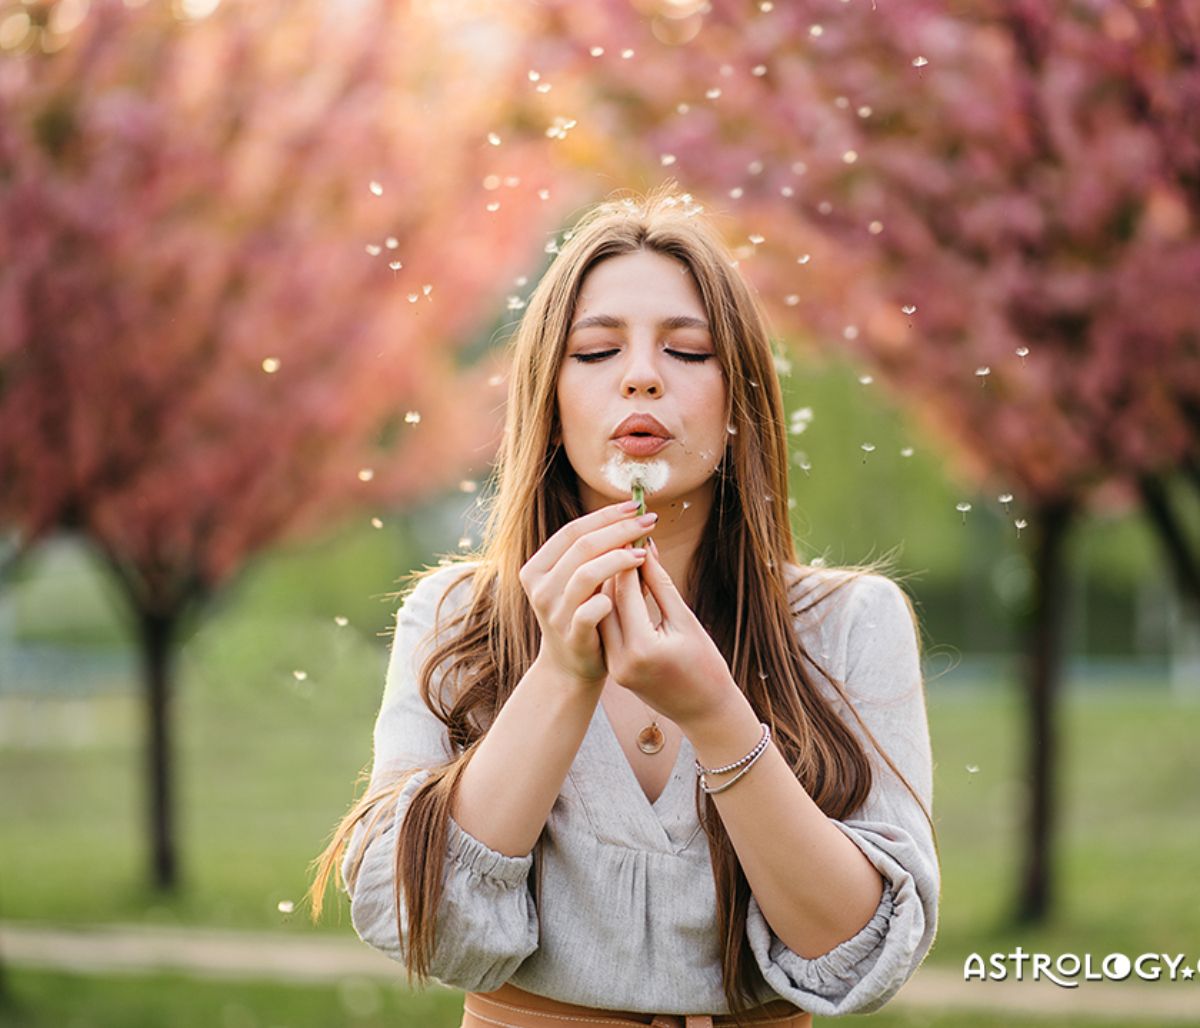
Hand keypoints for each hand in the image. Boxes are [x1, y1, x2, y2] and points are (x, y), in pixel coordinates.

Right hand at [519, 500, 656, 686]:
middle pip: (581, 546)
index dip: (606, 515)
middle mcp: (540, 588)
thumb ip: (606, 553)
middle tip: (649, 522)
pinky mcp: (571, 635)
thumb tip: (640, 519)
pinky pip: (589, 611)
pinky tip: (631, 588)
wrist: (571, 666)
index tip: (636, 506)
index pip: (573, 531)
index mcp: (538, 567)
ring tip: (643, 554)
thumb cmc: (585, 614)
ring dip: (618, 559)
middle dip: (619, 530)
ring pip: (585, 574)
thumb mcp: (586, 582)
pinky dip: (610, 597)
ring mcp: (553, 613)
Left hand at [597, 540, 738, 728]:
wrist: (704, 712)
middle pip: (605, 600)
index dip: (626, 557)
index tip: (630, 532)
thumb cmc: (705, 665)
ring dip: (608, 583)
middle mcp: (621, 659)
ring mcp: (614, 666)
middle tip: (620, 537)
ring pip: (601, 613)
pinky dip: (611, 603)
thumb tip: (643, 547)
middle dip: (612, 565)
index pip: (624, 591)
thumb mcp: (686, 620)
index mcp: (642, 648)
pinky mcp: (613, 668)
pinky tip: (618, 583)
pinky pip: (606, 627)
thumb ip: (660, 584)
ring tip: (618, 555)